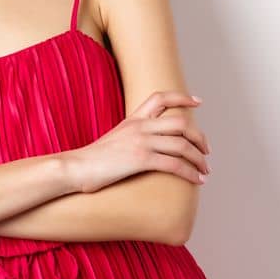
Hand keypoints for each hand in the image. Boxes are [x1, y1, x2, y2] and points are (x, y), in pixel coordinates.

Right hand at [59, 91, 211, 193]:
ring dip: (199, 159)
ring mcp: (140, 141)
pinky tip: (197, 181)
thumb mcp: (114, 139)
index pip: (161, 97)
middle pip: (181, 123)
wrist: (73, 168)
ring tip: (205, 171)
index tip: (198, 103)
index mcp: (133, 119)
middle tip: (206, 151)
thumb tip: (148, 146)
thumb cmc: (91, 161)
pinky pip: (174, 164)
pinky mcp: (140, 159)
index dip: (182, 97)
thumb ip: (131, 136)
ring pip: (182, 144)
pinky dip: (190, 172)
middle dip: (199, 137)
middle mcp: (140, 126)